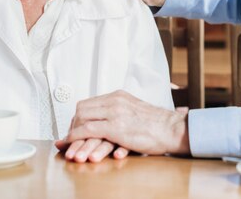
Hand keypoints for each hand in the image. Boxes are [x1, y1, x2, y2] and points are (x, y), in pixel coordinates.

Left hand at [55, 90, 190, 162]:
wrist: (172, 129)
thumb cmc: (157, 125)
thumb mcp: (135, 110)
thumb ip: (120, 111)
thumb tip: (107, 119)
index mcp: (119, 96)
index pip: (89, 102)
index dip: (79, 117)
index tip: (76, 128)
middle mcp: (114, 101)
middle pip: (82, 108)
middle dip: (72, 124)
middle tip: (71, 137)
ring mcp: (114, 113)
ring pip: (82, 118)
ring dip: (72, 132)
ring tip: (67, 143)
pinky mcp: (115, 127)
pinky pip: (87, 130)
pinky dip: (75, 137)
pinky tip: (72, 144)